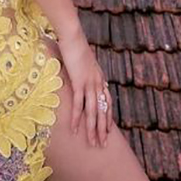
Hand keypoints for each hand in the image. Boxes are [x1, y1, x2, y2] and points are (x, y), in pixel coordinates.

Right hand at [58, 25, 112, 147]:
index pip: (107, 101)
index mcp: (99, 77)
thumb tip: (77, 70)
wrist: (73, 35)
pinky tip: (75, 129)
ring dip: (93, 129)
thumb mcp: (82, 58)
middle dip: (103, 129)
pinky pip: (79, 104)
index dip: (107, 116)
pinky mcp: (79, 82)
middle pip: (103, 110)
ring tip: (92, 143)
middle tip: (102, 144)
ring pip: (93, 111)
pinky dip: (77, 118)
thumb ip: (82, 67)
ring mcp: (90, 83)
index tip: (107, 130)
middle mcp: (98, 82)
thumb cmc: (74, 43)